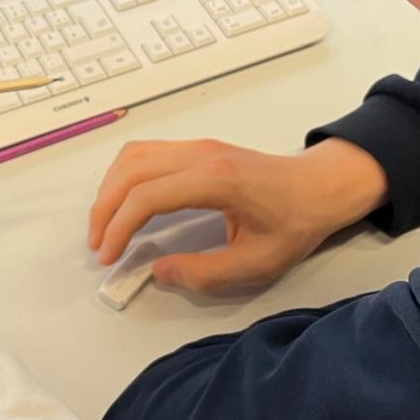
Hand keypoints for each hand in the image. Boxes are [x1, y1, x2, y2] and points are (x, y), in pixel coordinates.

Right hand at [87, 137, 388, 292]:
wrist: (320, 187)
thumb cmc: (295, 223)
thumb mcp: (257, 263)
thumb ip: (205, 273)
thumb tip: (158, 272)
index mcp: (215, 180)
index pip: (147, 196)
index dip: (119, 228)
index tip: (109, 257)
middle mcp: (200, 155)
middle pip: (131, 170)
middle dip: (105, 209)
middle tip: (99, 245)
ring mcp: (197, 146)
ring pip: (133, 155)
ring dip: (111, 189)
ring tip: (106, 226)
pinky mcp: (197, 148)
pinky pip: (147, 154)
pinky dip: (125, 178)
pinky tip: (125, 204)